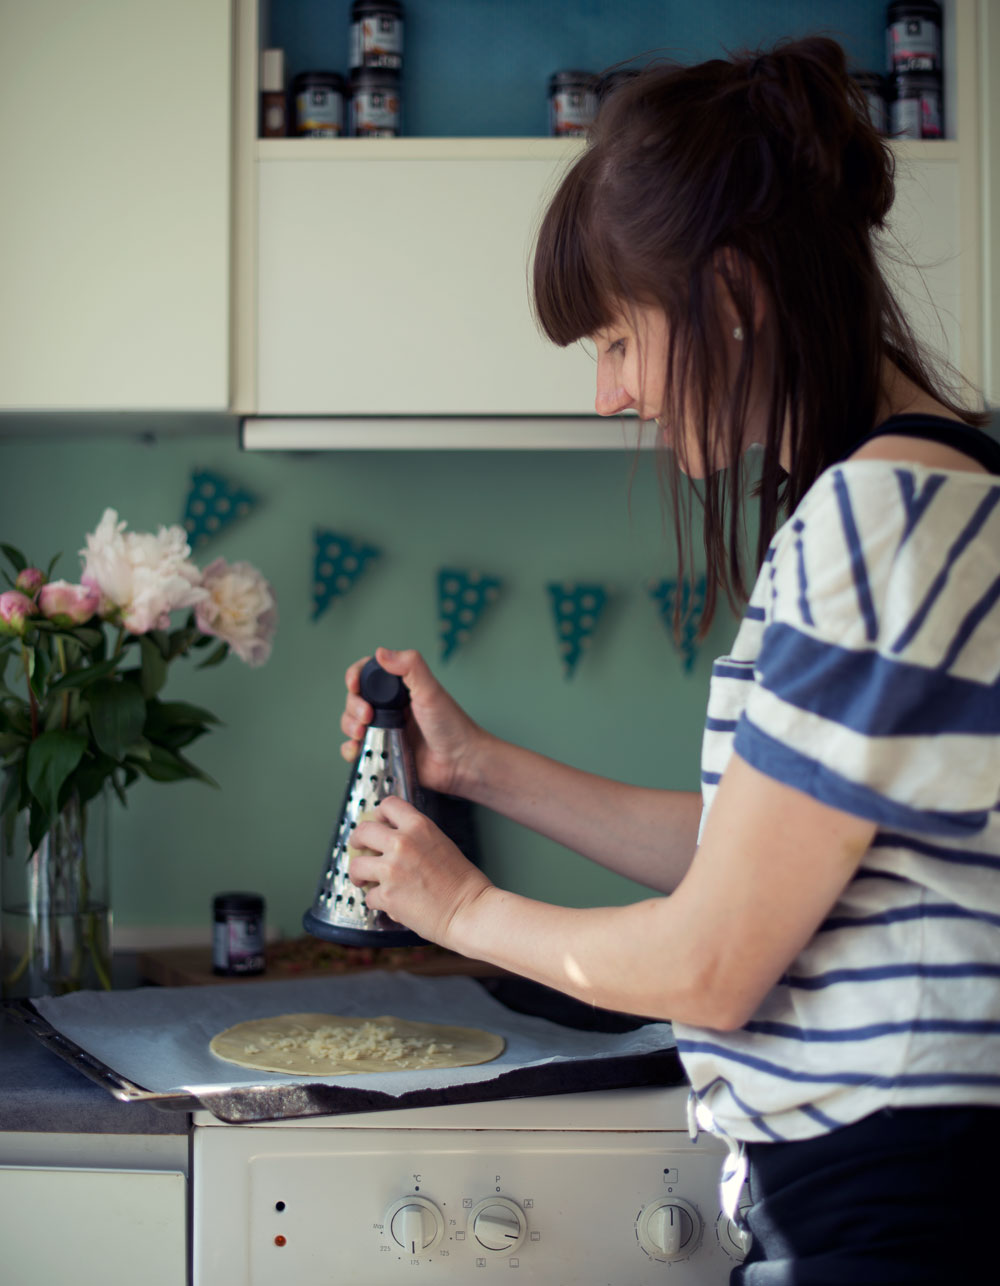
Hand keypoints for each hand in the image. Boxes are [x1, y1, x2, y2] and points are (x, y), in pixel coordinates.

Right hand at [340, 646, 487, 796]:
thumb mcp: (431, 690)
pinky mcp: (384, 750)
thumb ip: (410, 667)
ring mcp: (386, 728)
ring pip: (352, 722)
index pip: (368, 674)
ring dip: (350, 725)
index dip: (356, 677)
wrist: (460, 762)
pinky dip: (351, 748)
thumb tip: (382, 652)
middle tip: (367, 716)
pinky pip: (357, 748)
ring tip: (363, 733)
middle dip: (353, 706)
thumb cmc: (452, 726)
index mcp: (400, 688)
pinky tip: (357, 749)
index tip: (354, 685)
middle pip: (356, 698)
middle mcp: (391, 706)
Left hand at [348, 795, 493, 946]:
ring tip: (363, 881)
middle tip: (358, 850)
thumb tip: (391, 844)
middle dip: (357, 841)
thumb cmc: (463, 882)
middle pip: (363, 831)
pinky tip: (388, 903)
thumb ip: (416, 839)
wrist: (470, 910)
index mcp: (419, 826)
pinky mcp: (386, 895)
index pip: (388, 804)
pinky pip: (369, 896)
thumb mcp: (441, 844)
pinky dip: (376, 901)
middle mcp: (402, 843)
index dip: (377, 814)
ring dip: (358, 874)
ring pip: (356, 865)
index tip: (376, 824)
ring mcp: (391, 869)